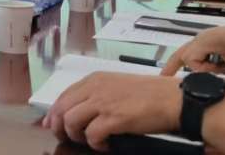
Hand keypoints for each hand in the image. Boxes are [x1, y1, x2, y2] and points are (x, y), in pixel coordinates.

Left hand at [43, 72, 181, 150]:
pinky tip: (106, 144)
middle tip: (67, 138)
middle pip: (61, 109)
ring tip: (90, 140)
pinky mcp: (114, 118)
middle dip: (59, 127)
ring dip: (77, 136)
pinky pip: (92, 135)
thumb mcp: (117, 85)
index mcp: (94, 79)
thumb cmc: (150, 93)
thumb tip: (77, 111)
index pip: (63, 96)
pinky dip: (96, 144)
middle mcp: (95, 88)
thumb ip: (96, 94)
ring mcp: (103, 102)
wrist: (173, 99)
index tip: (50, 126)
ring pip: (71, 121)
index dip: (53, 114)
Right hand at [161, 18, 224, 91]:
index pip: (190, 60)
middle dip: (175, 67)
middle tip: (164, 78)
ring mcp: (205, 37)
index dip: (200, 71)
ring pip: (188, 52)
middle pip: (181, 54)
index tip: (217, 75)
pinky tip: (210, 68)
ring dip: (191, 65)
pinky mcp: (211, 39)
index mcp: (207, 41)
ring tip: (188, 75)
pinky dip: (199, 61)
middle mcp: (202, 37)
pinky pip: (197, 51)